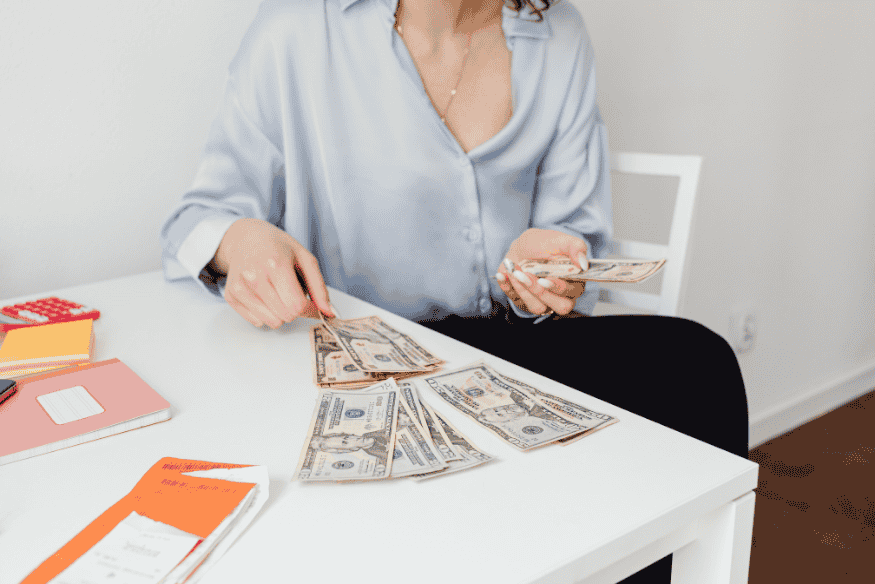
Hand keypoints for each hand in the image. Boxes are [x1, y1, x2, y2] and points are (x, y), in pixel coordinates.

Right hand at [211, 218, 333, 327]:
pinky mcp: (231, 296)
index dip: (310, 309)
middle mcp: (254, 277)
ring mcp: (240, 287)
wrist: (245, 238)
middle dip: (295, 309)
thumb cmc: (277, 247)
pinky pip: (257, 322)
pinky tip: (264, 295)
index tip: (313, 304)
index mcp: (275, 265)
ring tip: (277, 293)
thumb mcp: (305, 258)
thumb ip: (319, 287)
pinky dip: (265, 314)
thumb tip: (328, 312)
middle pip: (286, 316)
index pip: (297, 305)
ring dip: (280, 313)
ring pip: (272, 322)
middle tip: (292, 292)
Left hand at [495, 228, 587, 315]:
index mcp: (575, 280)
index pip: (573, 291)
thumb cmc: (543, 244)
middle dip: (539, 291)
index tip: (545, 279)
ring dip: (523, 290)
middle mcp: (562, 295)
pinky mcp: (526, 302)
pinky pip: (517, 302)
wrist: (522, 247)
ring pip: (538, 307)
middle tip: (525, 275)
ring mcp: (543, 301)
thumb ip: (575, 246)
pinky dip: (508, 288)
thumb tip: (583, 263)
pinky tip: (503, 275)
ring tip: (514, 271)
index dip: (559, 288)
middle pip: (559, 305)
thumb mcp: (559, 239)